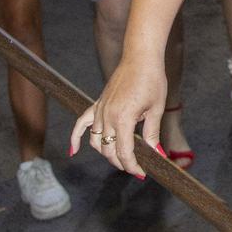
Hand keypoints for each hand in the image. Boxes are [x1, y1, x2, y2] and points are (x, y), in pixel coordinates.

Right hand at [69, 55, 166, 178]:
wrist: (141, 58)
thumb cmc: (152, 80)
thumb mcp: (156, 109)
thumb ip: (153, 134)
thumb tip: (158, 155)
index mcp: (123, 119)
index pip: (124, 152)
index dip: (133, 166)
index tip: (142, 173)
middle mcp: (107, 116)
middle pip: (109, 150)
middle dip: (122, 163)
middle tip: (137, 167)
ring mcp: (100, 110)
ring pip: (97, 142)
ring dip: (107, 153)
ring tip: (121, 158)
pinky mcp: (97, 104)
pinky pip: (81, 124)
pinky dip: (75, 138)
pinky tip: (74, 150)